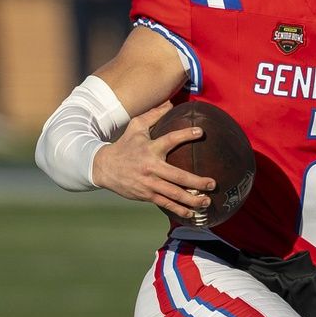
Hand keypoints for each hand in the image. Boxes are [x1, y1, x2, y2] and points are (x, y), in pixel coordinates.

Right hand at [91, 101, 215, 220]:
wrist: (103, 168)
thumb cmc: (124, 145)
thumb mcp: (135, 127)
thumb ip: (154, 115)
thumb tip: (170, 102)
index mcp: (150, 148)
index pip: (170, 139)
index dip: (185, 135)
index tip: (201, 132)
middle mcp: (151, 167)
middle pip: (177, 176)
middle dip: (196, 181)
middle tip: (212, 183)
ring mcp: (149, 184)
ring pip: (173, 194)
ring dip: (192, 199)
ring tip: (207, 201)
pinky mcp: (146, 195)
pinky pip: (165, 204)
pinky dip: (179, 210)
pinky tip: (192, 214)